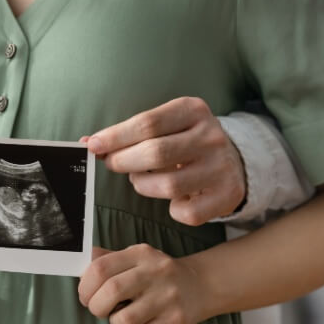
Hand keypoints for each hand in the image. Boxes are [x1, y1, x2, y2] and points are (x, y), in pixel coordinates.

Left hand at [78, 245, 209, 323]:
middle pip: (110, 291)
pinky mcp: (176, 320)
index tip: (86, 294)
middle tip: (98, 308)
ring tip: (122, 316)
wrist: (200, 285)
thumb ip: (106, 259)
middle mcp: (156, 272)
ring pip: (124, 319)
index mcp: (141, 254)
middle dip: (95, 306)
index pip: (100, 267)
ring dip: (115, 322)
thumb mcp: (134, 257)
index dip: (85, 286)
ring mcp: (168, 297)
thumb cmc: (157, 274)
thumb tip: (79, 265)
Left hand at [85, 97, 245, 224]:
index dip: (116, 136)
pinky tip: (172, 198)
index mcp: (194, 110)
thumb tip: (89, 142)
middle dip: (123, 161)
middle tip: (111, 163)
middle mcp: (211, 137)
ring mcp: (221, 167)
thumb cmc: (185, 142)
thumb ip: (130, 134)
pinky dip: (171, 209)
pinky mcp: (226, 196)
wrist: (233, 163)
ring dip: (142, 185)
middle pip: (155, 153)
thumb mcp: (165, 127)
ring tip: (140, 179)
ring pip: (167, 185)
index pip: (148, 123)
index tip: (92, 144)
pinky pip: (185, 212)